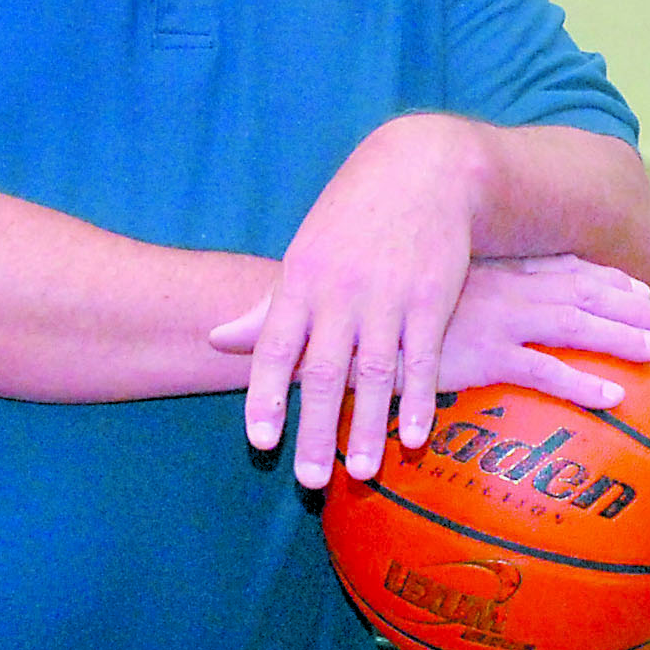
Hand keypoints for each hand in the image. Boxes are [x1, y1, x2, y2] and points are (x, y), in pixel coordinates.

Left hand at [211, 115, 482, 487]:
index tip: (261, 441)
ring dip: (369, 425)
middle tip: (308, 479)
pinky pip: (422, 358)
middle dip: (314, 428)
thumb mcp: (305, 254)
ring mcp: (388, 295)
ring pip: (375, 372)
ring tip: (363, 471)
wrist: (422, 169)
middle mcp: (341, 291)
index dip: (265, 395)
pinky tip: (416, 435)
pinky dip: (420, 399)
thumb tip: (216, 339)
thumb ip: (267, 306)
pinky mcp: (432, 297)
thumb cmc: (354, 217)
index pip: (275, 346)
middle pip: (323, 370)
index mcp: (301, 280)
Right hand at [212, 244, 649, 489]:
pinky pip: (546, 372)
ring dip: (621, 336)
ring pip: (576, 325)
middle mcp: (501, 290)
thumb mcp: (422, 295)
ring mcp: (496, 321)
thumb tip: (466, 315)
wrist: (344, 317)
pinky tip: (616, 396)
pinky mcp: (483, 356)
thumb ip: (451, 302)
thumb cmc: (376, 309)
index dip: (602, 277)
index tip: (635, 286)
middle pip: (581, 291)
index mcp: (490, 272)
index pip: (558, 268)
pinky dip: (584, 384)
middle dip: (628, 303)